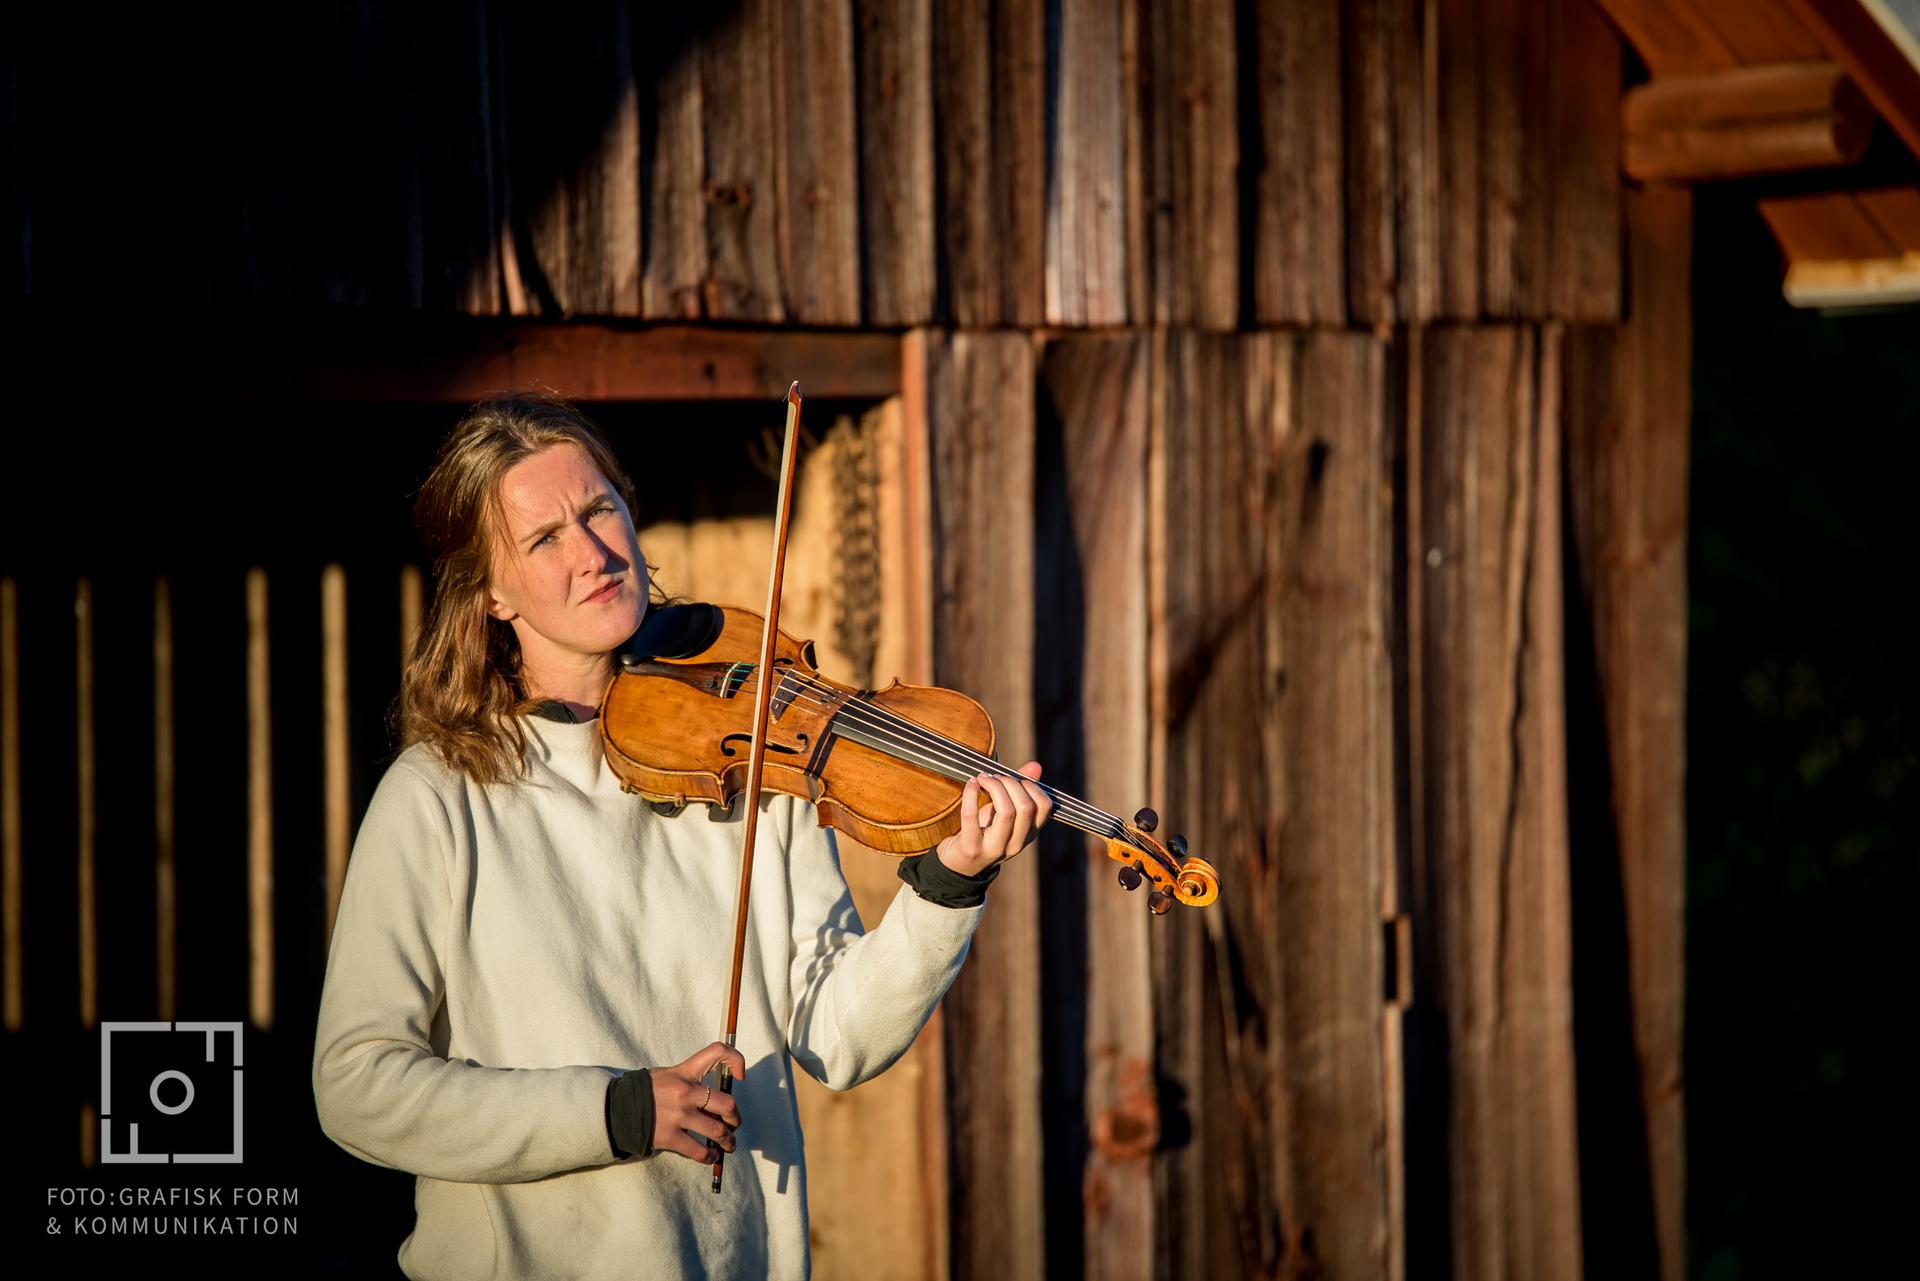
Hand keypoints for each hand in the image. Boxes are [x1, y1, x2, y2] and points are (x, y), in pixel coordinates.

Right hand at [652, 1041, 743, 1164]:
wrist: (616, 1108)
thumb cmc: (646, 1091)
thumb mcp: (668, 1075)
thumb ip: (690, 1081)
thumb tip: (715, 1098)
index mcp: (685, 1071)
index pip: (718, 1052)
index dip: (736, 1060)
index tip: (739, 1076)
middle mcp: (685, 1091)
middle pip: (727, 1104)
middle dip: (735, 1117)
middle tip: (734, 1124)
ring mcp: (679, 1115)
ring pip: (717, 1131)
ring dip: (727, 1140)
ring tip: (728, 1144)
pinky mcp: (670, 1137)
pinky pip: (698, 1151)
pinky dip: (709, 1156)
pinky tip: (711, 1156)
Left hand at [934, 761, 1053, 877]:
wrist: (959, 864)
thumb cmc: (985, 831)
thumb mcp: (1004, 812)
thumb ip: (1021, 790)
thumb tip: (1036, 766)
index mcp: (1029, 834)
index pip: (1044, 806)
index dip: (1031, 785)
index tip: (1014, 778)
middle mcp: (1016, 844)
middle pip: (1025, 806)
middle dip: (1010, 783)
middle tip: (994, 776)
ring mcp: (995, 848)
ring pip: (1006, 812)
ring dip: (994, 787)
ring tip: (983, 779)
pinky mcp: (971, 847)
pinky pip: (971, 815)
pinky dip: (970, 793)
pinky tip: (971, 784)